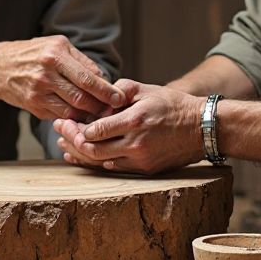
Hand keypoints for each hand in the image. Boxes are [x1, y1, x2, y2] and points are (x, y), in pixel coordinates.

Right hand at [0, 36, 123, 120]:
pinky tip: (82, 117)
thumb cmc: (32, 52)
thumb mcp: (57, 45)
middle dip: (101, 107)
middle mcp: (46, 74)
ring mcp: (38, 92)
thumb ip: (81, 60)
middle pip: (81, 98)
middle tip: (114, 110)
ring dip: (89, 116)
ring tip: (101, 115)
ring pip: (71, 111)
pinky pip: (59, 116)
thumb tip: (103, 78)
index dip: (106, 91)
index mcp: (55, 55)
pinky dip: (73, 119)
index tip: (119, 98)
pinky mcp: (34, 106)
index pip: (87, 78)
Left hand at [53, 79, 203, 173]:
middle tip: (59, 132)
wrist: (201, 128)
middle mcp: (136, 144)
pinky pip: (114, 168)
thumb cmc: (173, 105)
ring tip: (65, 147)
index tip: (63, 121)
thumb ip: (118, 91)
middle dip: (72, 142)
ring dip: (81, 155)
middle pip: (93, 150)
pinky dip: (97, 162)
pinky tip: (86, 156)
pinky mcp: (145, 170)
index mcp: (134, 121)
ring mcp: (140, 160)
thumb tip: (97, 99)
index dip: (75, 128)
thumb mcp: (146, 89)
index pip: (95, 130)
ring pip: (101, 163)